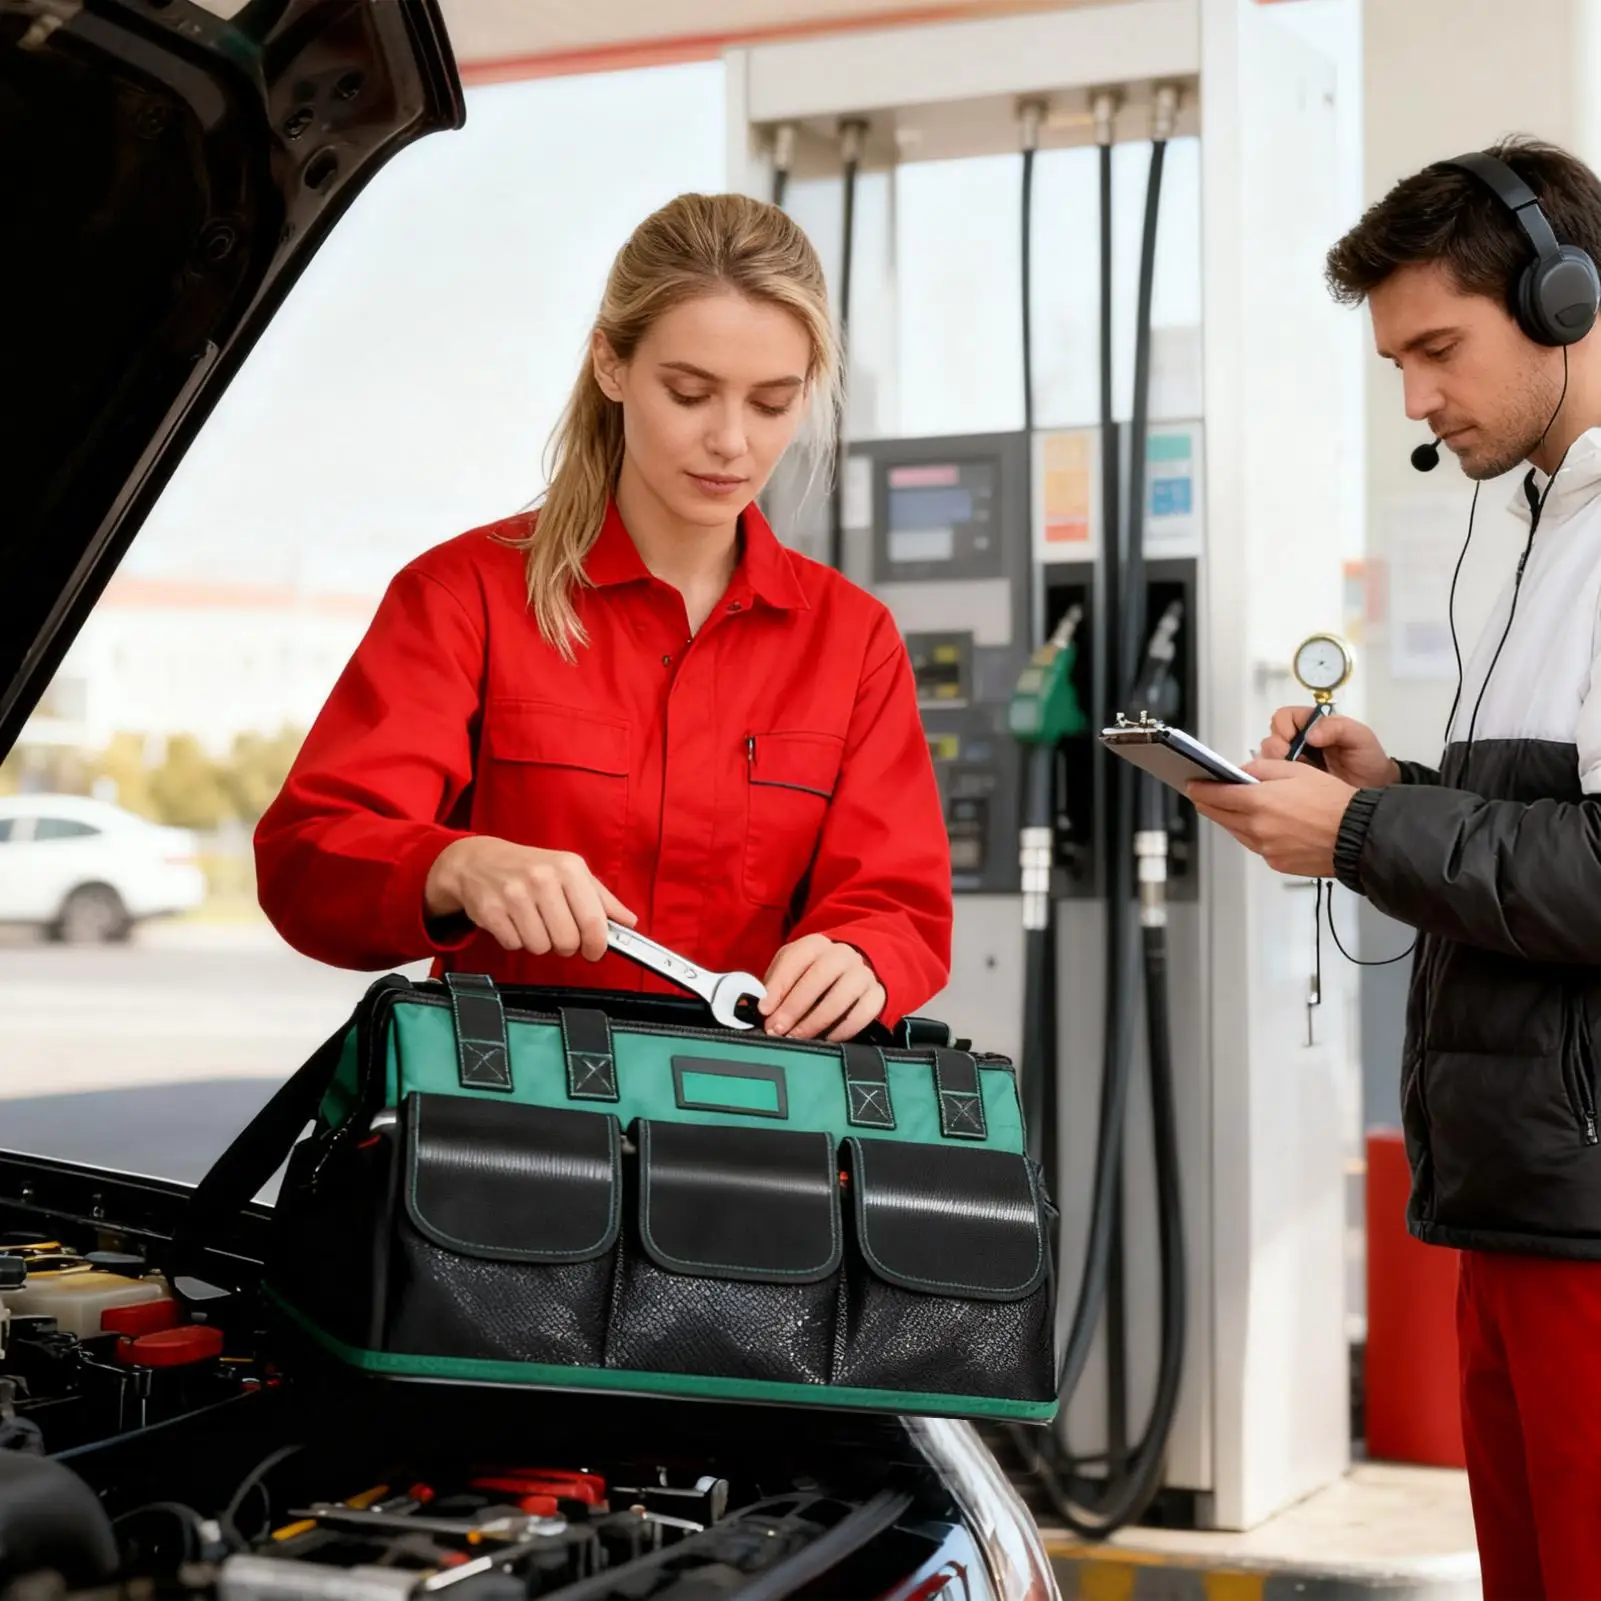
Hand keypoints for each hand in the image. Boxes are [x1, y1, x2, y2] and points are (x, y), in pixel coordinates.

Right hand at [424, 837, 635, 958]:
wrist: (479, 861)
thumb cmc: (530, 868)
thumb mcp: (570, 873)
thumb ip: (602, 899)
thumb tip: (628, 921)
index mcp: (568, 868)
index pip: (592, 920)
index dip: (597, 944)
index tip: (595, 951)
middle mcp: (542, 878)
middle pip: (567, 941)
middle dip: (566, 946)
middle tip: (559, 933)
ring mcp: (514, 894)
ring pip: (540, 946)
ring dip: (540, 943)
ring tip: (534, 923)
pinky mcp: (491, 911)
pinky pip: (515, 945)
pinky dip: (516, 940)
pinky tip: (514, 922)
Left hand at [759, 935, 885, 1041]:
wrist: (850, 972)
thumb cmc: (811, 976)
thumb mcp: (791, 972)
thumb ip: (775, 985)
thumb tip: (761, 1008)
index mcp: (815, 945)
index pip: (796, 958)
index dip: (778, 985)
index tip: (764, 1009)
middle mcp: (842, 954)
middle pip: (819, 976)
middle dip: (794, 1006)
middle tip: (777, 1029)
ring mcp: (862, 973)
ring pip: (842, 996)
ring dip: (816, 1020)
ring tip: (797, 1038)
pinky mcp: (877, 994)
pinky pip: (863, 1013)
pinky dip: (843, 1029)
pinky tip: (825, 1039)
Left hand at [1187, 760, 1356, 877]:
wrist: (1357, 836)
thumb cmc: (1334, 801)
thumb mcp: (1297, 770)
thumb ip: (1263, 768)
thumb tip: (1242, 771)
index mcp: (1260, 801)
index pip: (1217, 795)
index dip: (1201, 789)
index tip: (1192, 785)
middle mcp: (1258, 827)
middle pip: (1221, 815)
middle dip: (1209, 803)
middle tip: (1201, 795)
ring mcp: (1266, 848)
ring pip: (1237, 832)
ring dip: (1230, 819)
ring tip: (1229, 809)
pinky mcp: (1276, 862)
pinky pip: (1256, 846)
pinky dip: (1252, 834)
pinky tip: (1258, 826)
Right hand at [1260, 706, 1398, 788]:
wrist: (1373, 792)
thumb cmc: (1367, 760)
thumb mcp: (1359, 737)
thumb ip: (1337, 727)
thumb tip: (1309, 735)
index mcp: (1312, 724)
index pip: (1283, 717)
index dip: (1283, 728)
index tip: (1294, 742)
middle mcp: (1297, 741)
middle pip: (1270, 737)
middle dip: (1277, 749)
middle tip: (1294, 762)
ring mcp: (1292, 762)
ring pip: (1267, 758)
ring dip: (1275, 765)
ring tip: (1294, 774)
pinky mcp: (1289, 782)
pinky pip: (1270, 777)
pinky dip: (1274, 779)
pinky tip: (1291, 784)